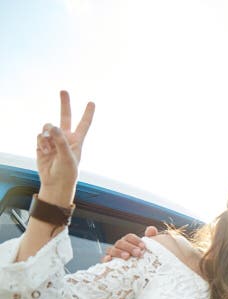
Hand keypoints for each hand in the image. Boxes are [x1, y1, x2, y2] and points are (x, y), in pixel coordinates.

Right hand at [36, 91, 94, 205]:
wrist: (55, 182)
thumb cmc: (66, 172)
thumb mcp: (67, 157)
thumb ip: (61, 141)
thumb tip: (53, 127)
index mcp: (77, 140)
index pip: (84, 124)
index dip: (88, 113)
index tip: (92, 102)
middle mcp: (65, 137)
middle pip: (65, 117)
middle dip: (64, 104)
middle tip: (63, 90)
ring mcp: (54, 140)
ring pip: (48, 126)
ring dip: (47, 134)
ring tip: (49, 148)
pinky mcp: (42, 144)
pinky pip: (39, 135)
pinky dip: (41, 142)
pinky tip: (44, 151)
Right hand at [101, 226, 157, 261]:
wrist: (135, 275)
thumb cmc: (142, 260)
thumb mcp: (147, 251)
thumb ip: (150, 239)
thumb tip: (151, 229)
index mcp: (128, 242)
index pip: (129, 237)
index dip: (136, 240)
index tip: (143, 247)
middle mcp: (119, 247)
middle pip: (121, 243)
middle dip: (129, 247)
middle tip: (138, 253)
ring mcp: (112, 254)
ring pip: (112, 250)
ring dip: (119, 252)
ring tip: (127, 257)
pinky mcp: (108, 264)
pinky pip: (104, 260)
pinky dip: (106, 259)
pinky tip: (109, 259)